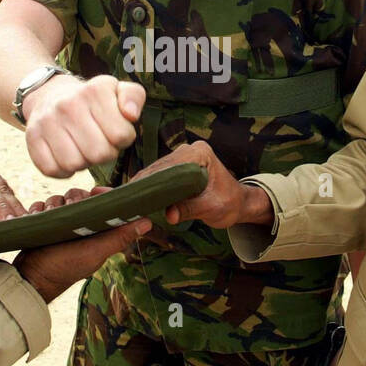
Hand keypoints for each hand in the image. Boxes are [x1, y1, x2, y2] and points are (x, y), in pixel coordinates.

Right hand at [12, 186, 150, 302]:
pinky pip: (41, 205)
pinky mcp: (43, 224)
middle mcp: (80, 224)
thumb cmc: (64, 268)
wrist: (29, 278)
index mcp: (96, 229)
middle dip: (70, 200)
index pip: (103, 201)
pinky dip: (38, 210)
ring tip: (47, 218)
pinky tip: (36, 219)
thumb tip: (148, 222)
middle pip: (78, 195)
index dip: (99, 194)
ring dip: (51, 205)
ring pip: (58, 198)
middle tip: (64, 212)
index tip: (93, 192)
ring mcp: (60, 224)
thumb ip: (119, 237)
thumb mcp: (94, 253)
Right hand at [22, 74, 145, 178]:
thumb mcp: (116, 90)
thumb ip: (133, 96)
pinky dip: (63, 170)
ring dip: (83, 162)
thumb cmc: (92, 100)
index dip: (123, 139)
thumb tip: (131, 115)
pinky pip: (52, 170)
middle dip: (105, 153)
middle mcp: (68, 104)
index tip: (115, 132)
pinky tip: (67, 155)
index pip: (121, 135)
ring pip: (75, 164)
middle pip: (99, 154)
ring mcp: (47, 121)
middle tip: (100, 143)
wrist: (50, 95)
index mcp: (94, 91)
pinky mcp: (32, 138)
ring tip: (83, 148)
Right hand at [131, 141, 273, 228]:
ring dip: (144, 185)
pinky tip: (137, 198)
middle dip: (144, 184)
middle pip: (159, 167)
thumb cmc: (230, 204)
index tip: (134, 194)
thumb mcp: (211, 208)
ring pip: (157, 171)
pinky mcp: (179, 166)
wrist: (240, 204)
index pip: (169, 166)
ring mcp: (183, 157)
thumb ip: (190, 209)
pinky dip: (150, 187)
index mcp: (200, 153)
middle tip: (125, 199)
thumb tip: (170, 215)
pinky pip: (160, 175)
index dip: (151, 180)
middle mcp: (189, 150)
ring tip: (127, 199)